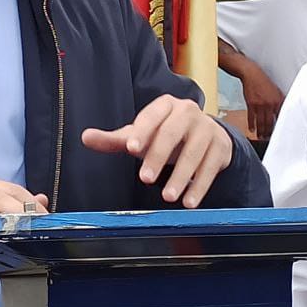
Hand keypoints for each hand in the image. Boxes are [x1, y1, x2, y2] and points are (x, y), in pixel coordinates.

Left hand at [81, 94, 232, 207]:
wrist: (204, 136)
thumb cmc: (164, 135)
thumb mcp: (141, 136)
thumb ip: (115, 139)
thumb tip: (85, 137)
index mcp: (165, 105)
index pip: (151, 116)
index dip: (142, 131)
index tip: (131, 149)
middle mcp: (188, 112)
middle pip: (173, 133)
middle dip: (158, 157)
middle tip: (145, 179)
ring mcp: (207, 128)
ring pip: (194, 152)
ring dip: (181, 176)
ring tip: (168, 197)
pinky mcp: (221, 146)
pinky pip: (211, 167)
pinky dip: (200, 186)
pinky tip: (189, 201)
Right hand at [236, 59, 284, 137]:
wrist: (252, 75)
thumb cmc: (264, 82)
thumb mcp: (276, 91)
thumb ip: (280, 102)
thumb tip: (282, 112)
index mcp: (278, 101)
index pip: (280, 117)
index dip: (280, 126)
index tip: (279, 133)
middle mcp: (270, 104)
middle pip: (270, 122)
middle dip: (269, 132)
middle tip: (268, 138)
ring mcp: (260, 105)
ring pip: (261, 122)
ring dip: (261, 131)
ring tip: (261, 137)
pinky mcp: (251, 104)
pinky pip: (251, 117)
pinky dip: (251, 124)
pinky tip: (252, 129)